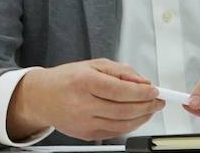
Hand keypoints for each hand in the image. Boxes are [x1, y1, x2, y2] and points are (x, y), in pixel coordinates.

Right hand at [8, 58, 163, 141]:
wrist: (41, 98)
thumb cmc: (65, 79)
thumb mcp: (92, 65)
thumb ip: (119, 71)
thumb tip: (142, 81)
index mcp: (84, 81)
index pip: (120, 90)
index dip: (142, 92)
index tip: (154, 90)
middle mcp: (83, 104)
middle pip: (125, 109)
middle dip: (147, 105)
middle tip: (158, 100)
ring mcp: (85, 122)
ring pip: (123, 124)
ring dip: (142, 117)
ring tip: (150, 108)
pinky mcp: (86, 134)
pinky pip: (116, 132)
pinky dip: (130, 125)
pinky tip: (135, 117)